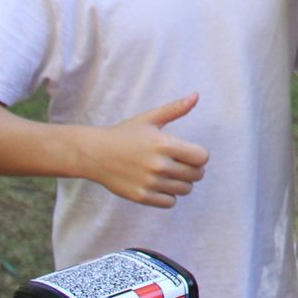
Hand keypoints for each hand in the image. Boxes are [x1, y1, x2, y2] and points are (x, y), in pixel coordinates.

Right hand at [80, 93, 208, 207]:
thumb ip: (176, 108)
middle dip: (193, 169)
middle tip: (181, 163)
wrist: (95, 154)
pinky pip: (170, 203)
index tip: (189, 153)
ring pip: (185, 190)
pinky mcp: (141, 196)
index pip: (201, 157)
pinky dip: (169, 195)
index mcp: (164, 144)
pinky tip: (160, 184)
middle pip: (196, 175)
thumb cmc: (125, 134)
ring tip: (170, 173)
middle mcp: (158, 165)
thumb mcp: (150, 118)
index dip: (199, 155)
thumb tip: (196, 95)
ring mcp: (149, 183)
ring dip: (182, 182)